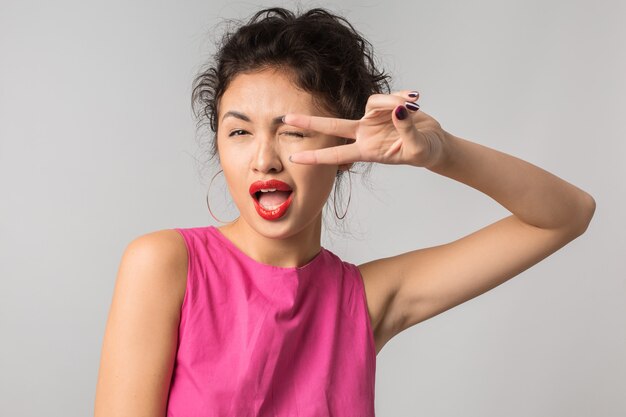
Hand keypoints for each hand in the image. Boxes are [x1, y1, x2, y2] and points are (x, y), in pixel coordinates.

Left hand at [283, 90, 448, 168]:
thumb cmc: (424, 152)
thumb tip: (398, 111)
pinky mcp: (384, 105)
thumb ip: (406, 130)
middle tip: (285, 118)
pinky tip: (416, 101)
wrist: (434, 143)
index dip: (316, 157)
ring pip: (372, 101)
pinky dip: (402, 96)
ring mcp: (373, 118)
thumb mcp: (417, 148)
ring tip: (413, 106)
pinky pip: (388, 95)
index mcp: (368, 151)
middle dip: (309, 122)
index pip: (337, 155)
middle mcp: (365, 133)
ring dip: (392, 101)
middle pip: (332, 125)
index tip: (294, 159)